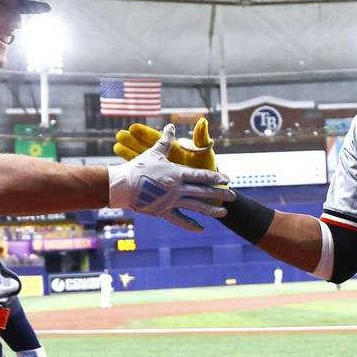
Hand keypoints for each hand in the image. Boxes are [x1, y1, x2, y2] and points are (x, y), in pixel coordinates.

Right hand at [106, 124, 232, 231]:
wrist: (122, 186)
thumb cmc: (138, 167)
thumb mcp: (153, 152)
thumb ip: (165, 140)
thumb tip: (171, 127)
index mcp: (177, 174)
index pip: (201, 176)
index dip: (216, 177)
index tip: (227, 180)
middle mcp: (178, 189)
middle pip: (204, 192)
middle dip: (220, 194)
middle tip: (233, 196)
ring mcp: (172, 202)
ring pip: (196, 207)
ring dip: (211, 210)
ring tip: (223, 213)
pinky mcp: (163, 212)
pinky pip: (180, 220)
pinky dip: (191, 225)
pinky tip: (201, 229)